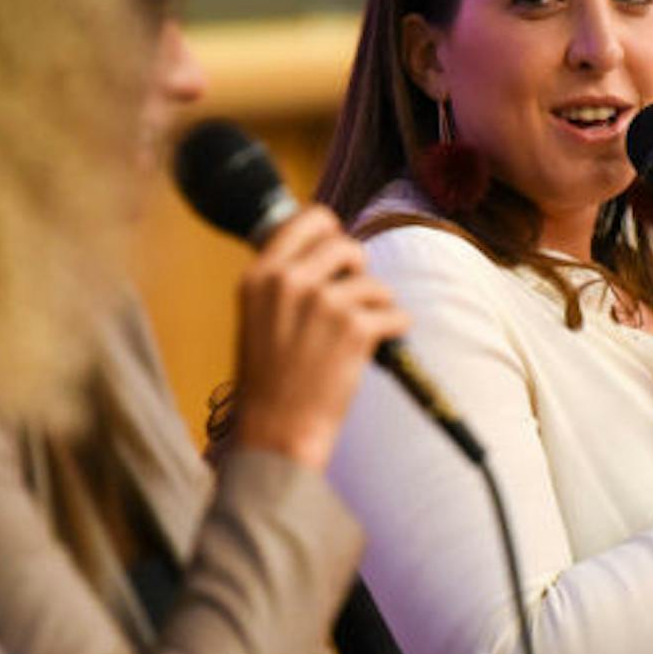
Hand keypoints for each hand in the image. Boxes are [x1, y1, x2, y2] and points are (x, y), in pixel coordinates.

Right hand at [231, 206, 410, 471]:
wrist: (276, 433)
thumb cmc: (268, 382)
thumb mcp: (257, 318)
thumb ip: (284, 282)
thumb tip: (328, 251)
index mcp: (259, 275)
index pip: (307, 220)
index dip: (331, 231)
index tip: (338, 252)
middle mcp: (289, 281)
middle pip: (346, 245)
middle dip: (358, 271)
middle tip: (354, 299)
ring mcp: (323, 303)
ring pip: (375, 283)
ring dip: (377, 307)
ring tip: (360, 334)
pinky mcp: (355, 328)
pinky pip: (396, 314)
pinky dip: (395, 330)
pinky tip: (377, 348)